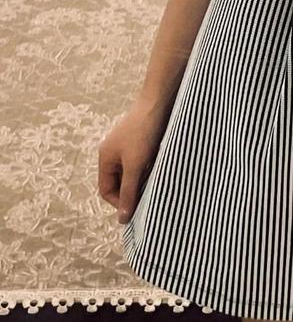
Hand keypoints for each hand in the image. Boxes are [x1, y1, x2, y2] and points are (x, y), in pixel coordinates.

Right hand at [98, 94, 170, 225]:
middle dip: (131, 192)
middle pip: (117, 183)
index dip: (119, 203)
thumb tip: (122, 218)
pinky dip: (146, 169)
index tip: (137, 208)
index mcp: (104, 158)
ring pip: (130, 173)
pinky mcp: (137, 141)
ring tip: (155, 182)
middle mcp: (111, 153)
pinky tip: (158, 169)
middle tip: (149, 197)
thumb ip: (128, 191)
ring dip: (141, 181)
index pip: (106, 191)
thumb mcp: (135, 165)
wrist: (157, 103)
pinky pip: (138, 163)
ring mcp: (124, 147)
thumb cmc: (143, 133)